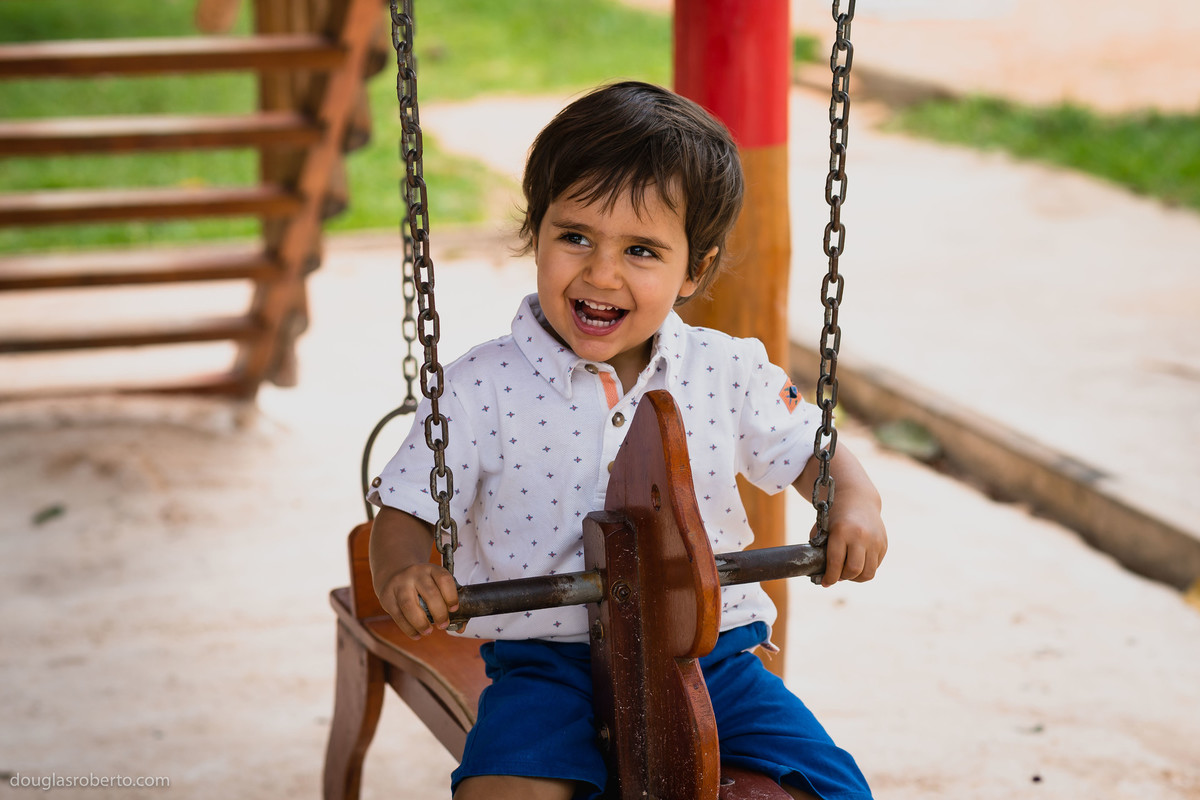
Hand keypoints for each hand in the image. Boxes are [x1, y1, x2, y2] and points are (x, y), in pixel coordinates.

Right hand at [376, 562, 459, 638]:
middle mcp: (415, 574)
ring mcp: (399, 585)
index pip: (444, 579)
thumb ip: (447, 602)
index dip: (451, 595)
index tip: (454, 609)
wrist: (393, 573)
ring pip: (410, 606)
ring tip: (428, 631)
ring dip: (421, 623)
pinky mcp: (387, 597)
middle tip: (443, 625)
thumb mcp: (434, 583)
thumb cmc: (421, 584)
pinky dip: (408, 629)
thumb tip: (460, 629)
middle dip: (439, 613)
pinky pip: (398, 616)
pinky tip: (416, 635)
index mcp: (430, 569)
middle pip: (429, 594)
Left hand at [793, 443, 886, 586]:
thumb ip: (820, 549)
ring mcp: (875, 540)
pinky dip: (865, 569)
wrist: (857, 501)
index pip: (835, 563)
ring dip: (855, 578)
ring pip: (867, 573)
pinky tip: (857, 564)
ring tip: (847, 573)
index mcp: (841, 531)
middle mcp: (860, 536)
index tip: (825, 583)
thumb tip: (821, 574)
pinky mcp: (883, 544)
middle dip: (843, 577)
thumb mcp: (823, 529)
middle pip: (853, 570)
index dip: (829, 577)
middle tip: (837, 576)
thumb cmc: (834, 518)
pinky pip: (875, 566)